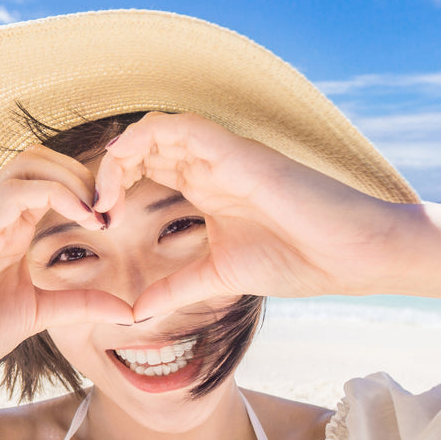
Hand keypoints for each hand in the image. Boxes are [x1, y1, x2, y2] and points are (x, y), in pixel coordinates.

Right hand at [0, 146, 134, 382]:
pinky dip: (56, 194)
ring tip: (98, 213)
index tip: (113, 218)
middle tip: (110, 209)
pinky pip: (14, 192)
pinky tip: (81, 219)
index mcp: (6, 225)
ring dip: (71, 178)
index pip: (45, 178)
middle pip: (38, 158)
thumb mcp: (39, 313)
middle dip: (82, 174)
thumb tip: (128, 311)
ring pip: (27, 163)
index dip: (84, 186)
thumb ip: (80, 304)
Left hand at [91, 112, 415, 318]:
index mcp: (205, 186)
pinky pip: (182, 126)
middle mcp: (210, 164)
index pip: (145, 166)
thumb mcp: (218, 277)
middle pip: (142, 143)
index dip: (111, 184)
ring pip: (155, 128)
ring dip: (119, 154)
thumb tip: (134, 313)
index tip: (95, 221)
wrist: (352, 256)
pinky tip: (126, 173)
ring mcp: (224, 155)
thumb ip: (175, 289)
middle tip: (88, 207)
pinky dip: (145, 138)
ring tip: (103, 196)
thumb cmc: (297, 260)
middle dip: (105, 169)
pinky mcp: (239, 152)